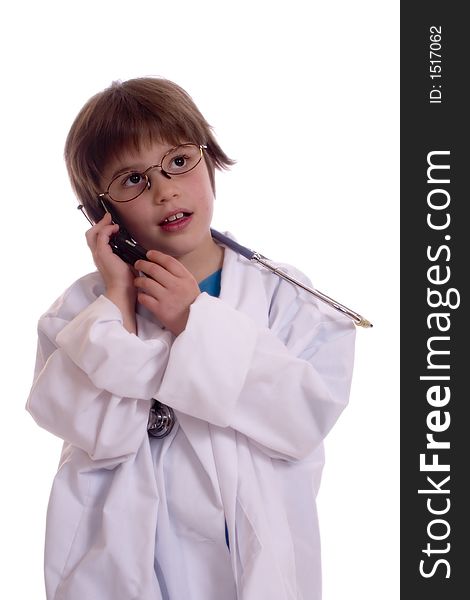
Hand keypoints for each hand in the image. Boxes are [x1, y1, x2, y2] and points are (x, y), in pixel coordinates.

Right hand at [86, 212, 136, 332]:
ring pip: (92, 234)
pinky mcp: (102, 254)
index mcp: (102, 258)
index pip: (96, 240)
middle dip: (99, 224)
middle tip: (108, 218)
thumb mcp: (127, 263)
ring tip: (111, 221)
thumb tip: (135, 248)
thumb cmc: (127, 280)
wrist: (123, 290)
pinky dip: (107, 230)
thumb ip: (126, 254)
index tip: (112, 223)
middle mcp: (97, 255)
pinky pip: (101, 236)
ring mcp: (98, 255)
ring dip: (102, 225)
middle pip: (90, 235)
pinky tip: (115, 229)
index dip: (101, 229)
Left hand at [134, 250, 200, 335]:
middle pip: (154, 269)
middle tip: (138, 264)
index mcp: (186, 278)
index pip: (168, 261)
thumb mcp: (191, 285)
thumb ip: (179, 275)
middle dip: (142, 264)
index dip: (156, 255)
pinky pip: (144, 298)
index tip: (149, 254)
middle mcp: (176, 286)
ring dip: (139, 280)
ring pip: (146, 282)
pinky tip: (142, 295)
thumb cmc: (193, 305)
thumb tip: (162, 265)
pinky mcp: (160, 310)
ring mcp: (167, 298)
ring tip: (137, 281)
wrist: (195, 324)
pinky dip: (141, 295)